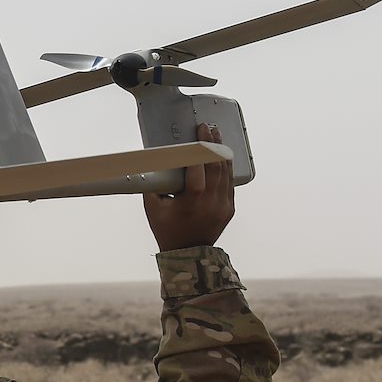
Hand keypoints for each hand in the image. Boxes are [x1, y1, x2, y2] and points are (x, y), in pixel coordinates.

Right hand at [144, 123, 235, 251]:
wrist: (187, 254)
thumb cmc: (167, 229)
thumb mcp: (152, 207)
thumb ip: (152, 184)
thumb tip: (152, 162)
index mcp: (193, 199)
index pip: (200, 165)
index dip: (202, 145)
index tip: (201, 130)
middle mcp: (212, 201)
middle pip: (216, 165)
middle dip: (214, 143)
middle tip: (210, 128)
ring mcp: (223, 205)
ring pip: (227, 172)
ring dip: (222, 152)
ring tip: (218, 136)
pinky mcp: (229, 208)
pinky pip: (230, 183)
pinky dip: (226, 168)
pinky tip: (222, 157)